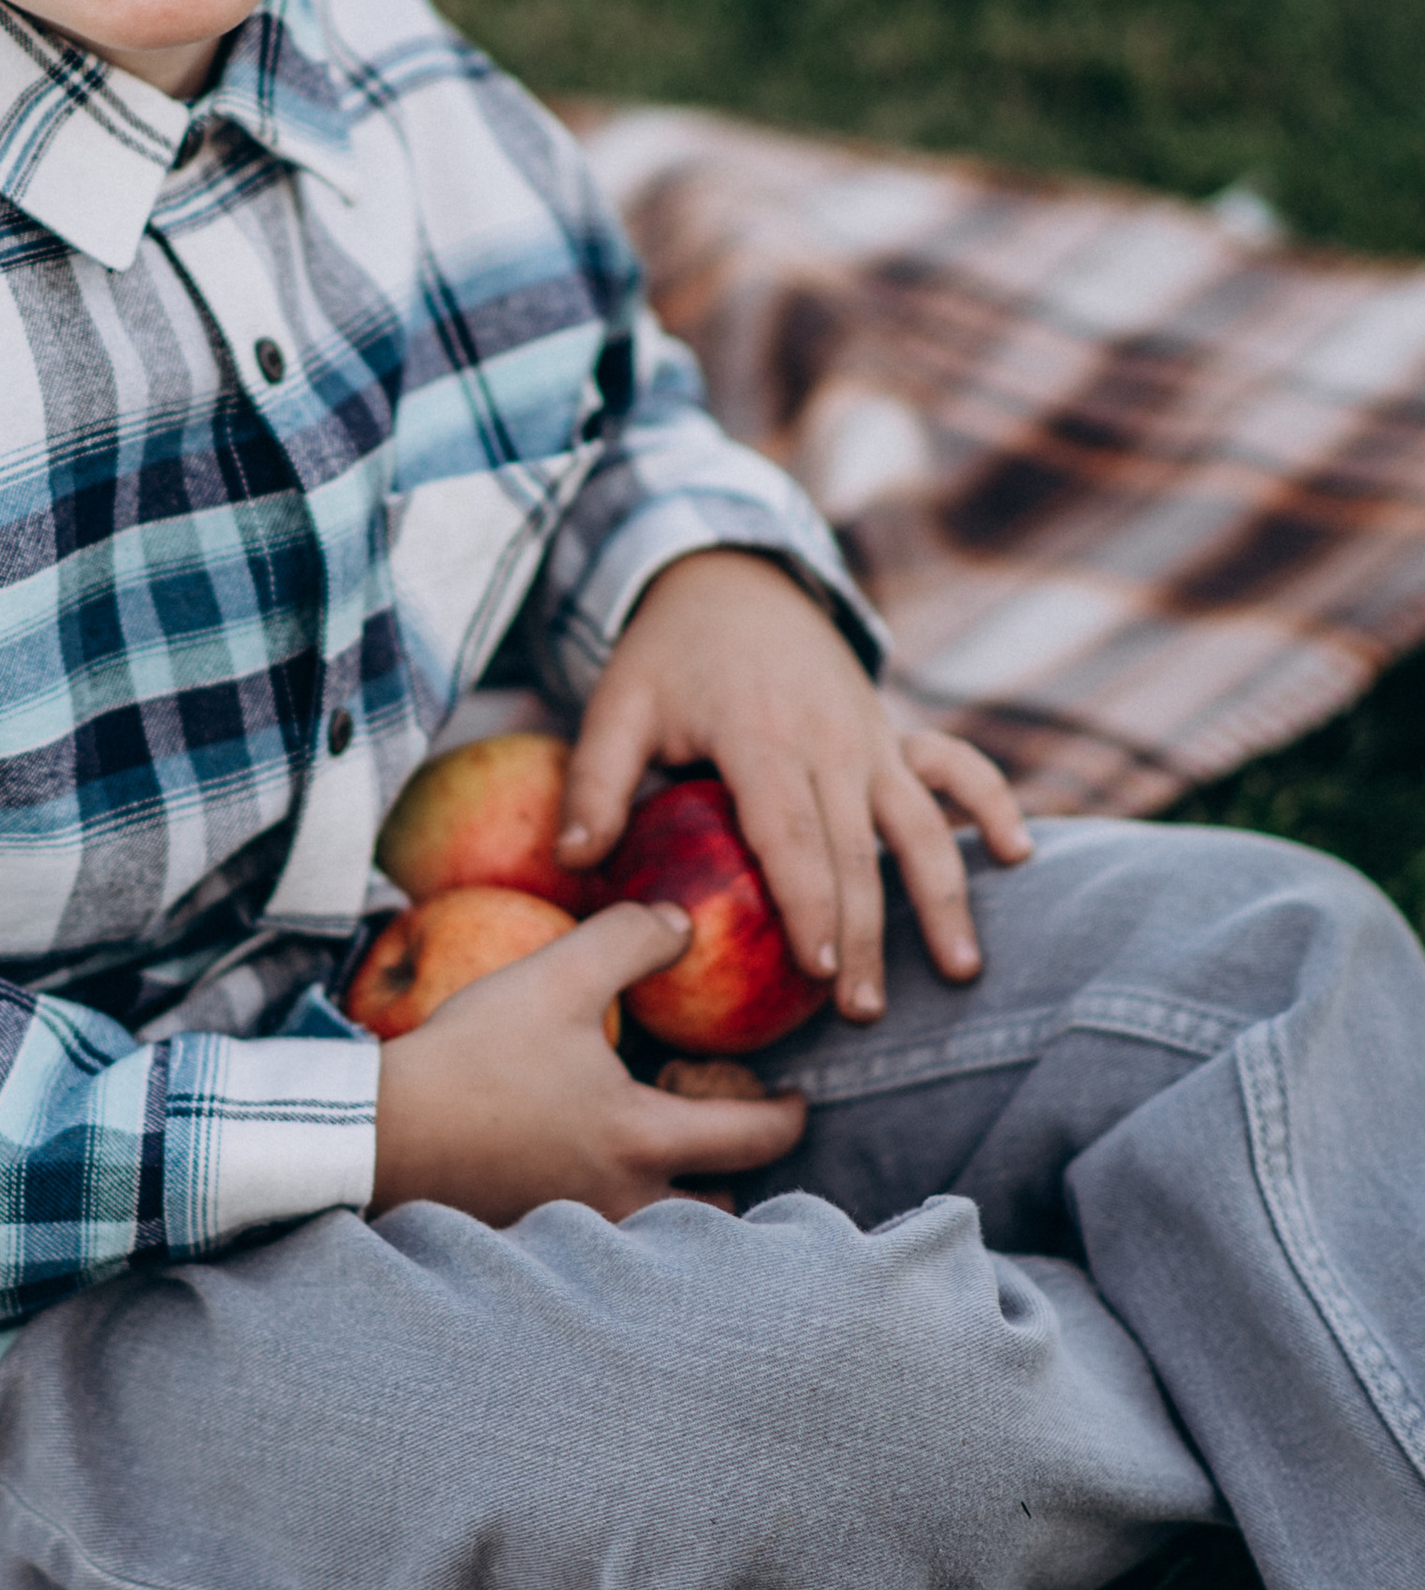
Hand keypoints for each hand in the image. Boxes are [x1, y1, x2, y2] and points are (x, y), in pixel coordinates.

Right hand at [369, 902, 807, 1221]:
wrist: (377, 1136)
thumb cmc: (471, 1058)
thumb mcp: (554, 976)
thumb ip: (629, 938)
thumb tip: (682, 924)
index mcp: (643, 1140)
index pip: (754, 1139)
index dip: (788, 1115)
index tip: (795, 1099)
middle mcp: (624, 1202)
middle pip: (720, 1210)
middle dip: (734, 1174)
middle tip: (722, 1131)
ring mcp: (578, 1232)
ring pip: (662, 1234)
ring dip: (680, 1202)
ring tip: (662, 1158)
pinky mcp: (533, 1240)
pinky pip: (603, 1237)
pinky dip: (617, 1211)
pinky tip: (587, 1172)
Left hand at [553, 548, 1030, 1021]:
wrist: (733, 577)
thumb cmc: (666, 656)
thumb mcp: (616, 705)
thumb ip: (596, 782)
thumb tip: (573, 863)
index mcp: (761, 736)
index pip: (793, 832)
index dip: (811, 902)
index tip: (817, 969)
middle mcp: (830, 738)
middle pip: (858, 850)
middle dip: (869, 934)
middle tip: (864, 1012)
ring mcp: (872, 734)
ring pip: (921, 822)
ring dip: (943, 896)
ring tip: (960, 969)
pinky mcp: (895, 730)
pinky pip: (957, 766)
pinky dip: (991, 804)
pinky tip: (1017, 856)